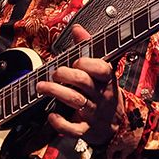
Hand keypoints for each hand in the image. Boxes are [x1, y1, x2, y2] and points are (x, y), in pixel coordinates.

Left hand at [34, 25, 122, 145]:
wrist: (117, 124)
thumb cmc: (103, 92)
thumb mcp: (101, 71)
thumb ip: (89, 49)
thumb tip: (77, 28)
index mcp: (106, 79)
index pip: (102, 69)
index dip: (88, 63)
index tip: (76, 61)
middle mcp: (100, 95)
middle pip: (84, 82)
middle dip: (66, 75)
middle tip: (54, 72)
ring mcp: (94, 113)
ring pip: (76, 101)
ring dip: (56, 92)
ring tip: (41, 86)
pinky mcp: (86, 129)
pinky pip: (73, 129)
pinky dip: (61, 123)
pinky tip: (51, 116)